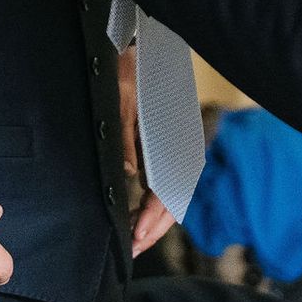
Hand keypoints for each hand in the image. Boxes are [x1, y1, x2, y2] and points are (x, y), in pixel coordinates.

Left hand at [117, 49, 179, 255]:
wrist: (142, 51)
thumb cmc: (132, 73)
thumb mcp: (122, 100)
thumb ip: (127, 136)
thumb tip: (129, 172)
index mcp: (173, 139)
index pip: (168, 189)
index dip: (153, 216)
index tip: (137, 235)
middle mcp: (179, 151)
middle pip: (172, 201)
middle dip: (154, 229)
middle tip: (134, 249)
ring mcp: (174, 154)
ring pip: (171, 198)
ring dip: (155, 222)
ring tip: (136, 242)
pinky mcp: (165, 154)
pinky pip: (165, 188)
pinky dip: (155, 208)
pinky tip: (141, 220)